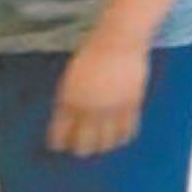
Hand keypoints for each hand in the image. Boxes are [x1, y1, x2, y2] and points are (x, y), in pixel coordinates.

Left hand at [49, 31, 150, 155]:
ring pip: (106, 142)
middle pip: (83, 145)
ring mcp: (112, 108)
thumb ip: (69, 101)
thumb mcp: (71, 80)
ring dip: (103, 146)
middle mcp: (89, 109)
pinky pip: (128, 130)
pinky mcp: (132, 105)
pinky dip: (123, 137)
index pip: (60, 135)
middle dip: (81, 150)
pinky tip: (121, 137)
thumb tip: (70, 122)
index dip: (59, 143)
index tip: (61, 145)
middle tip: (81, 148)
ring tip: (102, 145)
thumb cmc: (92, 55)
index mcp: (69, 102)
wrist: (119, 41)